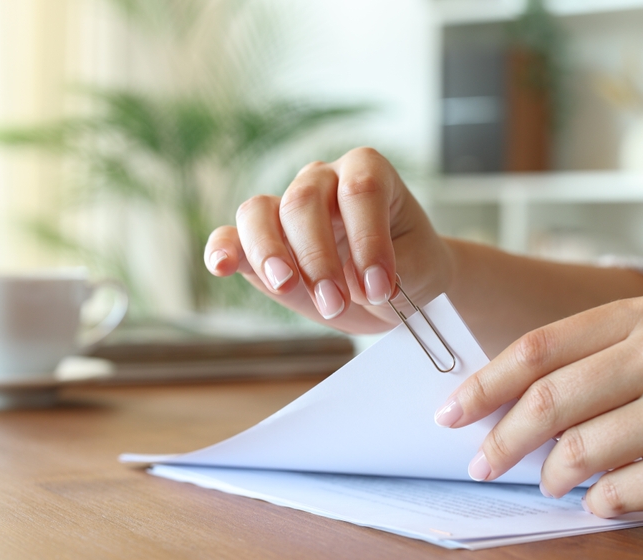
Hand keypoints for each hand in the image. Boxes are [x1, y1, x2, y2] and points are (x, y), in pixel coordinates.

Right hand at [203, 147, 453, 333]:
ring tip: (285, 286)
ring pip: (261, 212)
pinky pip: (232, 236)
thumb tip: (355, 284)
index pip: (360, 190)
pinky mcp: (261, 244)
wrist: (393, 290)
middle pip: (304, 200)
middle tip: (336, 303)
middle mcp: (323, 181)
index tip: (380, 287)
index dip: (368, 239)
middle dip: (318, 257)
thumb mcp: (420, 271)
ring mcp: (286, 209)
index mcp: (368, 172)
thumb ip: (394, 272)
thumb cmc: (411, 267)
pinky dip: (223, 249)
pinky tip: (222, 267)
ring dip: (270, 253)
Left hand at [435, 295, 642, 529]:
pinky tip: (603, 499)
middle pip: (545, 402)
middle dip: (498, 440)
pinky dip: (595, 504)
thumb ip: (586, 363)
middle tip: (477, 464)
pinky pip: (613, 495)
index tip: (448, 413)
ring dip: (549, 477)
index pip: (537, 348)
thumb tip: (495, 403)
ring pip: (574, 452)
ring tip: (552, 482)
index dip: (483, 384)